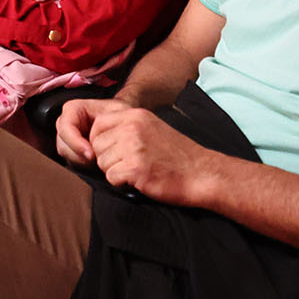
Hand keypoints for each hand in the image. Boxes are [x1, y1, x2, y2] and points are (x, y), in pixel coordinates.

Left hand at [57, 99, 216, 204]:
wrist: (202, 174)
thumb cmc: (176, 156)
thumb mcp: (151, 128)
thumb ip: (126, 127)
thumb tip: (96, 136)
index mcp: (136, 115)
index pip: (98, 125)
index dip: (102, 142)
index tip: (116, 151)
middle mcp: (132, 127)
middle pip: (96, 145)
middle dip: (107, 158)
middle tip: (129, 163)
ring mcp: (134, 147)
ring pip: (102, 163)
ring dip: (115, 172)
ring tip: (138, 171)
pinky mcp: (135, 168)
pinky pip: (111, 178)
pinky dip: (123, 184)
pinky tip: (140, 180)